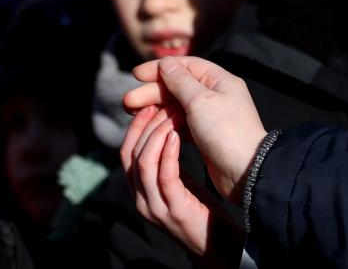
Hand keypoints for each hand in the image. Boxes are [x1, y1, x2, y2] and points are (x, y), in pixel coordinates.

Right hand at [120, 104, 212, 254]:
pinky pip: (165, 176)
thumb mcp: (176, 182)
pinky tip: (178, 136)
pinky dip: (168, 153)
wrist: (221, 243)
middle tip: (160, 103)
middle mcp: (141, 198)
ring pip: (144, 161)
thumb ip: (162, 162)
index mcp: (139, 189)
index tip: (149, 103)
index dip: (135, 125)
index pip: (126, 150)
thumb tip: (159, 131)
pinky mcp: (175, 210)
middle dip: (145, 124)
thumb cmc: (201, 209)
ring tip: (173, 115)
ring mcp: (156, 205)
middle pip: (131, 152)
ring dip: (157, 133)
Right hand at [123, 56, 265, 202]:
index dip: (159, 68)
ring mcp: (211, 116)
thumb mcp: (200, 101)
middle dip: (152, 92)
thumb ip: (179, 81)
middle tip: (127, 102)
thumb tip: (165, 63)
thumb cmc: (225, 131)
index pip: (185, 66)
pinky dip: (165, 121)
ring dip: (156, 107)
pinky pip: (181, 122)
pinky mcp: (206, 135)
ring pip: (177, 105)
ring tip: (133, 113)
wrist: (246, 171)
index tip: (136, 75)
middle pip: (178, 86)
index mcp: (219, 80)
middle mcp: (216, 95)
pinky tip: (151, 125)